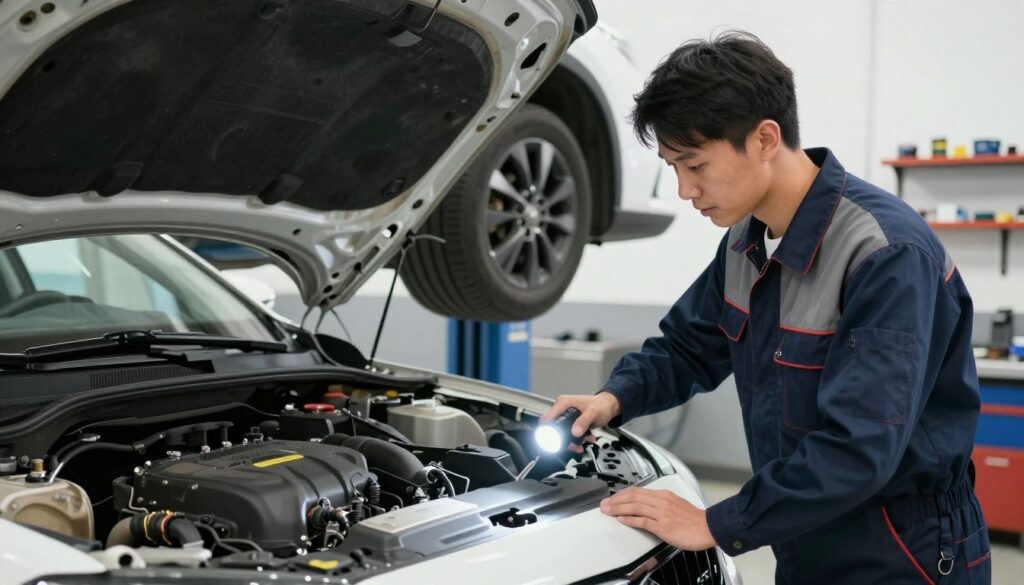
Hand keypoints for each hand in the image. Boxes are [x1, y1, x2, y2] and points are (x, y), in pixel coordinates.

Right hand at [539, 392, 620, 452]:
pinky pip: (568, 434)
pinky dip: (576, 440)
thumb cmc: (601, 405)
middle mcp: (561, 409)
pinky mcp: (570, 423)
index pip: (547, 419)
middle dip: (563, 440)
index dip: (547, 432)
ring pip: (560, 434)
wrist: (608, 407)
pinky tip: (584, 439)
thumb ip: (584, 422)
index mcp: (563, 403)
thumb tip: (574, 432)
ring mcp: (565, 416)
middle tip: (573, 445)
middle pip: (553, 429)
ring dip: (571, 441)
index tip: (554, 442)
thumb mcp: (593, 413)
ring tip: (582, 444)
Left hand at [600, 487, 716, 550]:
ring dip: (618, 509)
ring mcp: (661, 513)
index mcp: (663, 495)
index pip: (637, 491)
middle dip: (616, 500)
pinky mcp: (663, 526)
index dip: (622, 494)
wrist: (707, 527)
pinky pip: (643, 521)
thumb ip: (659, 503)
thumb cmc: (693, 518)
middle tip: (604, 504)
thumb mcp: (675, 504)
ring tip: (608, 510)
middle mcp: (661, 501)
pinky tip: (622, 520)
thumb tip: (644, 505)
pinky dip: (630, 520)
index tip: (612, 497)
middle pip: (633, 497)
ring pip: (635, 507)